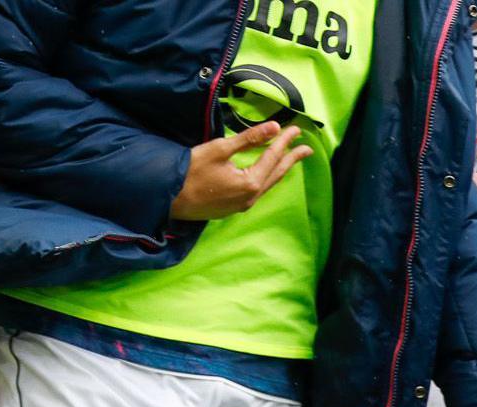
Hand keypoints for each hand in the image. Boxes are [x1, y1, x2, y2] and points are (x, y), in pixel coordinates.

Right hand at [169, 122, 311, 220]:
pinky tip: (266, 174)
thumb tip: (274, 127)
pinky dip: (266, 179)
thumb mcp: (219, 149)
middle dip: (291, 159)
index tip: (296, 130)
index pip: (273, 157)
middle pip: (276, 173)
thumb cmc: (190, 171)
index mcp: (250, 182)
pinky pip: (257, 191)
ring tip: (291, 159)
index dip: (285, 142)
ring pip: (268, 184)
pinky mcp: (233, 208)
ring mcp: (242, 205)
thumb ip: (249, 139)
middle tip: (307, 149)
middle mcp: (251, 197)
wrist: (169, 198)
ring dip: (280, 169)